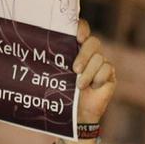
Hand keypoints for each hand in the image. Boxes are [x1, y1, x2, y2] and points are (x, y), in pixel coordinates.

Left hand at [60, 19, 115, 143]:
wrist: (75, 115)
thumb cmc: (62, 93)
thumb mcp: (56, 74)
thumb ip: (55, 60)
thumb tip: (34, 46)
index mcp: (76, 47)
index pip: (82, 29)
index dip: (81, 28)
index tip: (77, 36)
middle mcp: (90, 53)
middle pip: (93, 42)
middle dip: (84, 55)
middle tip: (75, 69)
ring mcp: (101, 63)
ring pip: (100, 58)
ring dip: (89, 74)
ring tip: (80, 86)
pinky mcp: (109, 74)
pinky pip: (107, 69)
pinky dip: (98, 79)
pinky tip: (93, 88)